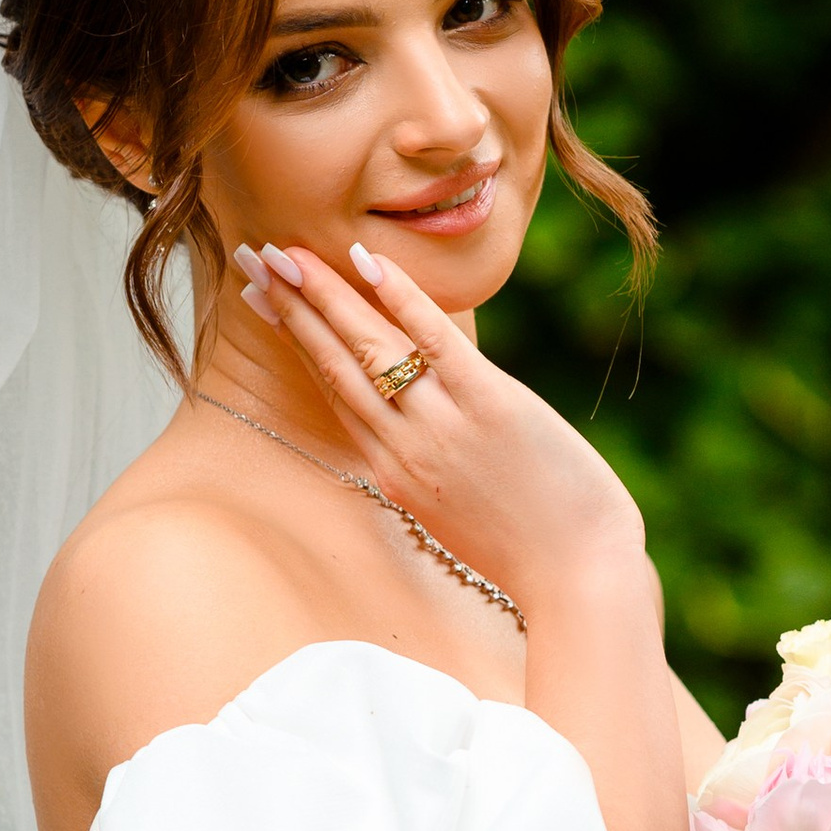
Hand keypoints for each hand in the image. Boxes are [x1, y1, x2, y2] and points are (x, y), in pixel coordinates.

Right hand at [232, 240, 643, 608]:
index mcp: (392, 472)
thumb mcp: (456, 514)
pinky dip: (401, 300)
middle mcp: (404, 448)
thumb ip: (429, 465)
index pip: (332, 389)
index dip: (294, 337)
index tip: (262, 298)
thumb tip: (420, 421)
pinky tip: (367, 263)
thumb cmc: (529, 549)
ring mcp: (442, 426)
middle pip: (333, 362)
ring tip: (286, 252)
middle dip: (291, 305)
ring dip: (324, 295)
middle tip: (252, 256)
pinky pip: (435, 343)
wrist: (578, 577)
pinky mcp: (489, 406)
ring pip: (368, 348)